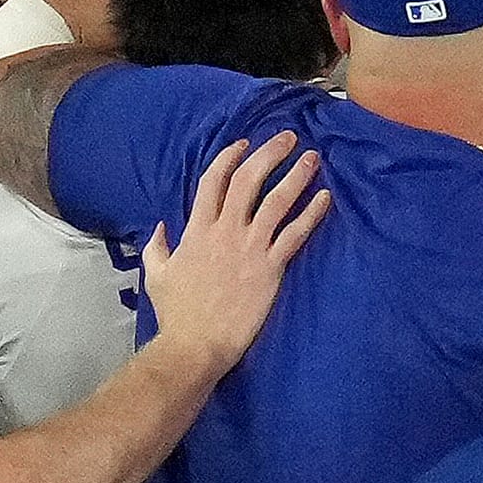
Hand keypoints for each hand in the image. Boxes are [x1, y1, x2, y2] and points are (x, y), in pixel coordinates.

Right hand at [143, 132, 329, 372]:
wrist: (196, 344)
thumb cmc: (177, 313)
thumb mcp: (157, 274)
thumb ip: (157, 246)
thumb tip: (160, 225)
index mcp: (197, 229)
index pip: (214, 180)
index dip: (231, 157)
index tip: (245, 143)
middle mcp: (225, 231)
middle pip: (249, 180)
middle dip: (270, 153)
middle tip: (289, 137)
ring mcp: (249, 247)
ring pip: (276, 200)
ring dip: (296, 175)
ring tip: (312, 158)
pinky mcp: (270, 267)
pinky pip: (295, 233)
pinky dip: (312, 213)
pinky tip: (325, 197)